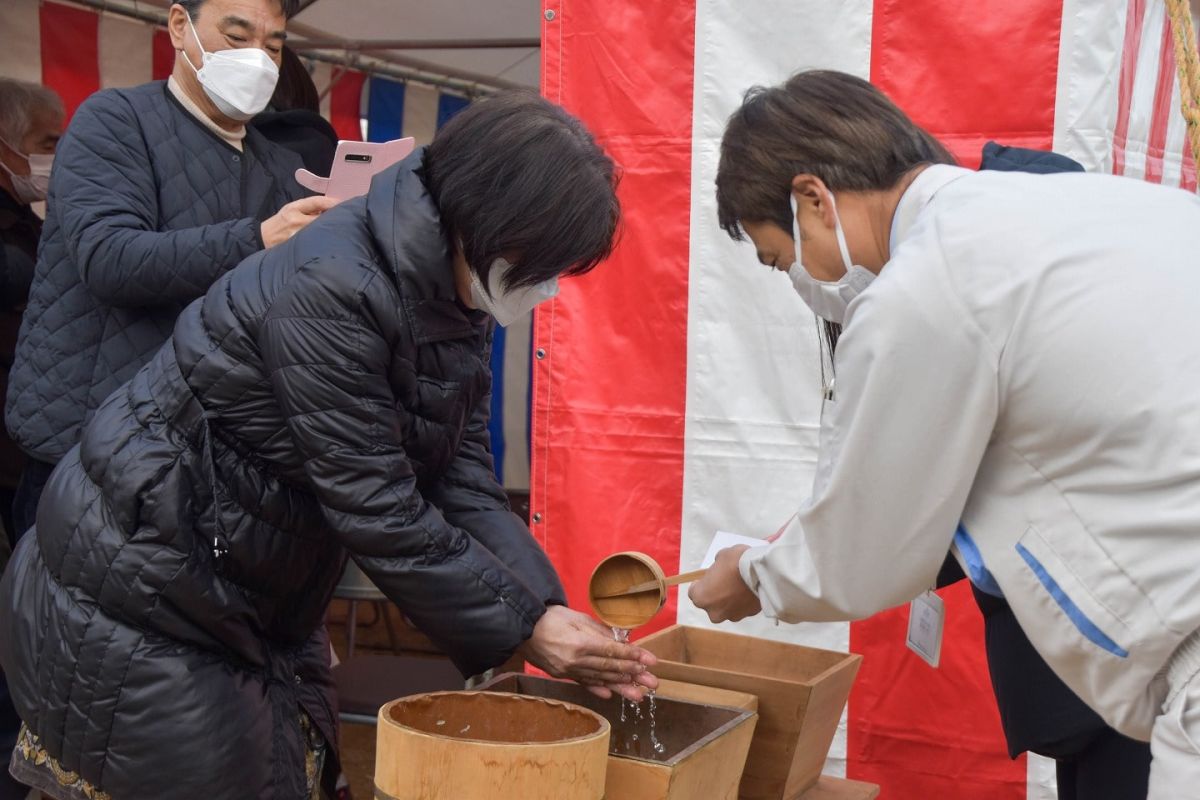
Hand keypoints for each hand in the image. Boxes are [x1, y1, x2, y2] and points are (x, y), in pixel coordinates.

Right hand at [260, 196, 339, 247]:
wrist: (263, 238)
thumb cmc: (279, 223)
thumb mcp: (290, 209)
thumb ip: (308, 207)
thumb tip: (329, 207)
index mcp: (294, 209)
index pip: (317, 202)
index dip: (331, 202)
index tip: (343, 203)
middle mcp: (297, 221)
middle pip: (322, 218)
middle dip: (334, 217)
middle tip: (345, 217)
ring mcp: (299, 236)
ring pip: (320, 231)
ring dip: (329, 229)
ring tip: (338, 229)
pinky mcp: (299, 248)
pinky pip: (316, 242)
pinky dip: (323, 239)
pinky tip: (326, 240)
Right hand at [517, 605, 658, 700]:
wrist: (522, 628)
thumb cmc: (550, 617)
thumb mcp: (577, 617)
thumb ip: (600, 631)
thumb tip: (621, 641)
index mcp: (580, 642)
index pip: (612, 652)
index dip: (633, 656)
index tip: (650, 661)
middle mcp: (575, 660)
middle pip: (609, 668)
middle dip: (634, 675)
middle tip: (653, 682)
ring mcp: (567, 670)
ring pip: (599, 679)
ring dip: (621, 687)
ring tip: (639, 695)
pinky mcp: (561, 675)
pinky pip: (583, 683)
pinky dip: (597, 689)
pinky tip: (610, 694)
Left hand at [688, 545, 761, 622]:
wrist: (762, 572)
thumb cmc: (736, 562)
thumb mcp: (721, 556)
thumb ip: (717, 567)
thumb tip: (720, 570)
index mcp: (701, 598)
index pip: (694, 593)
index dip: (700, 584)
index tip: (707, 579)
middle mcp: (714, 612)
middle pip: (711, 604)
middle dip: (715, 595)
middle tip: (724, 582)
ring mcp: (732, 616)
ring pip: (727, 608)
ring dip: (730, 599)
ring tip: (739, 585)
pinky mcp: (748, 615)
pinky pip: (742, 607)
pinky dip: (743, 601)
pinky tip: (749, 589)